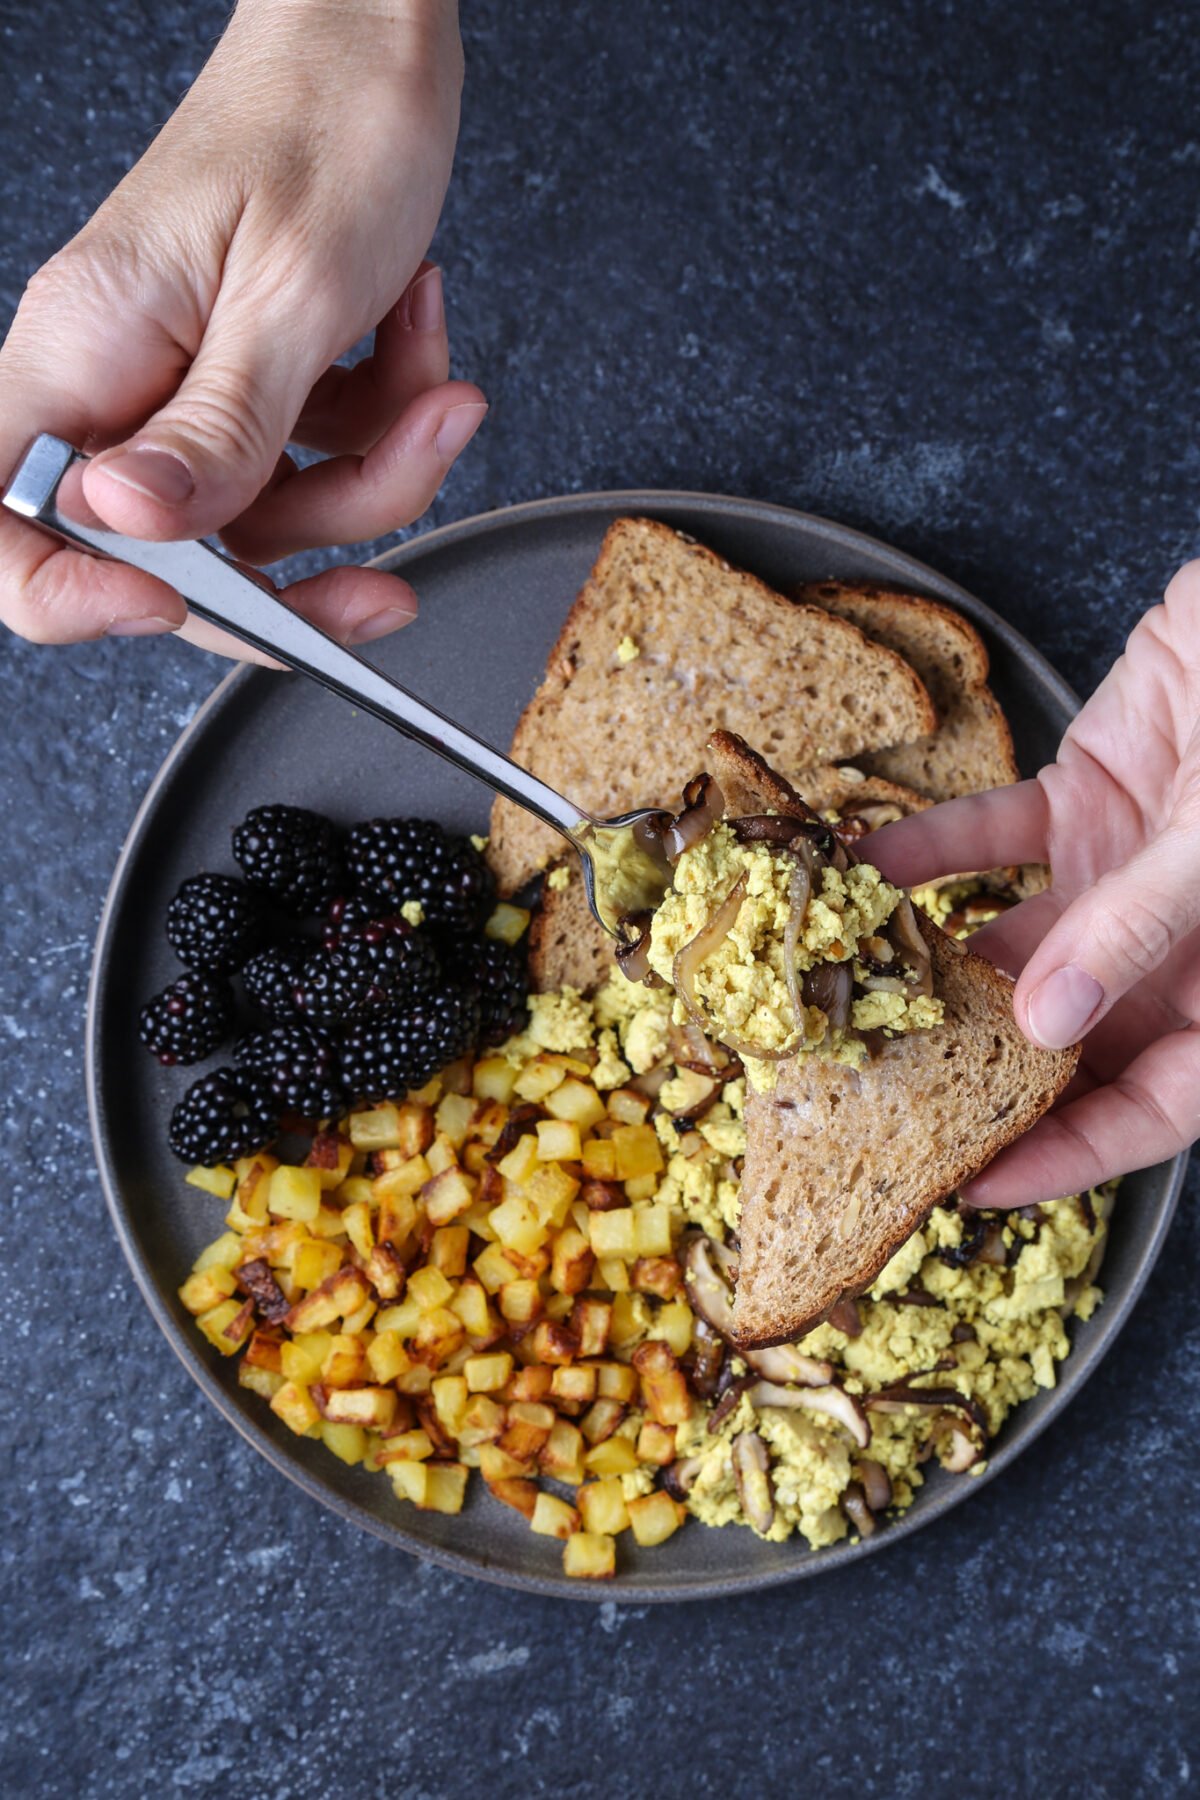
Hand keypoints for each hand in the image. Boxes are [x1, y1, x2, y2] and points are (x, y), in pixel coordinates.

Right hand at [0, 0, 482, 659]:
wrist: (379, 40)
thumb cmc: (326, 121)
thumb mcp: (289, 296)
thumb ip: (218, 432)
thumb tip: (129, 529)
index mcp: (84, 351)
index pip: (8, 525)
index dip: (73, 595)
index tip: (166, 602)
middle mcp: (122, 382)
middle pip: (171, 557)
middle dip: (295, 569)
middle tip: (375, 583)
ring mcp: (191, 389)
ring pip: (268, 521)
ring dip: (375, 476)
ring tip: (429, 390)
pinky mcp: (256, 386)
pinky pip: (319, 467)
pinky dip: (386, 426)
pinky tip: (409, 342)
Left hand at [870, 560, 1199, 1204]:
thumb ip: (1142, 926)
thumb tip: (1045, 1022)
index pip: (1156, 1110)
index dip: (1070, 1158)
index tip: (971, 1185)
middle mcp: (1174, 948)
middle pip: (1068, 1040)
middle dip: (974, 1070)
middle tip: (872, 1095)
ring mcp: (1124, 877)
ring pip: (1016, 945)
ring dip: (934, 962)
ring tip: (842, 990)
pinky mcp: (1085, 799)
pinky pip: (991, 841)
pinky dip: (928, 851)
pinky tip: (860, 866)